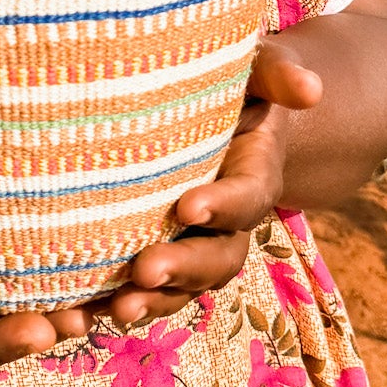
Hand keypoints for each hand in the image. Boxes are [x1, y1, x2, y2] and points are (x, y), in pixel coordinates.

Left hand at [98, 32, 323, 328]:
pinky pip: (143, 291)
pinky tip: (77, 317)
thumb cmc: (239, 86)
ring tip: (117, 308)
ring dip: (153, 302)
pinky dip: (112, 306)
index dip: (222, 206)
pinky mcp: (157, 253)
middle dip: (183, 268)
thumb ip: (279, 74)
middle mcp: (227, 221)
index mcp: (253, 176)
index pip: (246, 197)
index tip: (187, 207)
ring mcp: (194, 244)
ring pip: (184, 286)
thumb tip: (309, 90)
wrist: (222, 117)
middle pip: (217, 257)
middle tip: (144, 271)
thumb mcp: (260, 69)